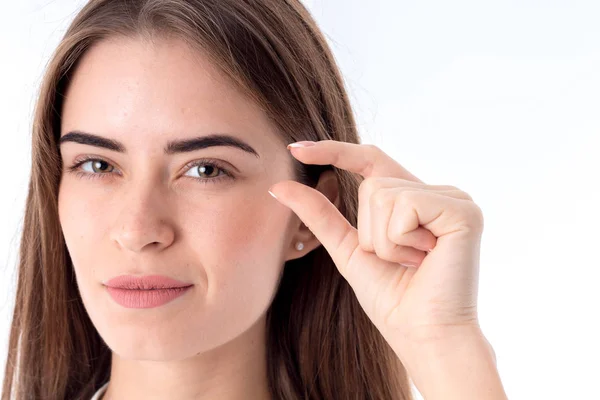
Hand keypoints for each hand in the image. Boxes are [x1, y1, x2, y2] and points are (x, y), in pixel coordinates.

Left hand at [268, 140, 485, 356]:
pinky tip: (426, 259)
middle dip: (370, 231)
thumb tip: (278, 186)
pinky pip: (406, 205)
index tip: (296, 149)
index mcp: (413, 199)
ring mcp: (454, 199)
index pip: (371, 160)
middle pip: (372, 184)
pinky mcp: (463, 210)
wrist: (421, 335)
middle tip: (400, 261)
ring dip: (385, 240)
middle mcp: (437, 192)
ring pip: (384, 194)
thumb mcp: (348, 249)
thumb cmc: (391, 299)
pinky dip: (401, 240)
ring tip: (414, 262)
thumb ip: (318, 215)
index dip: (334, 150)